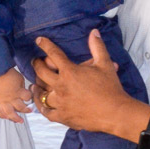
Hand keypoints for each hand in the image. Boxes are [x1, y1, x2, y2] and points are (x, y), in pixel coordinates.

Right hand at [0, 67, 32, 123]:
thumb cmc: (8, 73)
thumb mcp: (20, 79)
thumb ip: (23, 87)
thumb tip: (24, 92)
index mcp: (18, 92)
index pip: (28, 98)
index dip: (30, 97)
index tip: (30, 97)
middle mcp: (11, 98)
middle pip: (20, 108)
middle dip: (26, 110)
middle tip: (29, 111)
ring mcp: (4, 101)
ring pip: (9, 113)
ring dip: (15, 118)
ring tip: (19, 121)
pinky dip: (2, 116)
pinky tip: (6, 117)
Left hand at [31, 30, 148, 140]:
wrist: (115, 113)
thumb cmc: (110, 88)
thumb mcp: (105, 64)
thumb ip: (97, 47)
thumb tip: (94, 31)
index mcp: (70, 72)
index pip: (53, 54)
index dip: (45, 45)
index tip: (39, 40)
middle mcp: (61, 86)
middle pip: (41, 73)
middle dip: (37, 65)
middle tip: (36, 62)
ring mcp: (60, 103)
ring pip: (40, 94)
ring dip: (36, 87)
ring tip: (34, 84)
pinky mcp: (62, 117)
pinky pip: (46, 112)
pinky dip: (41, 107)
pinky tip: (41, 104)